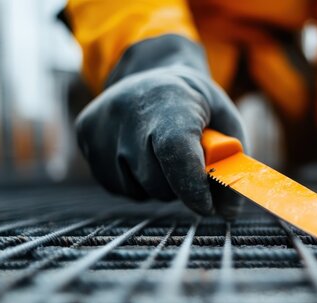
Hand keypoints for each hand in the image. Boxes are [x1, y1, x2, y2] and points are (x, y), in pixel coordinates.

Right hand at [76, 64, 244, 217]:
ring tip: (161, 153)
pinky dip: (134, 182)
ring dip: (156, 185)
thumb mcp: (226, 122)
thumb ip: (232, 166)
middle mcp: (127, 108)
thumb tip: (227, 213)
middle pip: (157, 180)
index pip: (175, 150)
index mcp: (169, 98)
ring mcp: (101, 122)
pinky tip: (139, 155)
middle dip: (180, 186)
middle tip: (188, 164)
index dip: (191, 186)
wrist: (152, 75)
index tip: (206, 207)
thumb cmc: (196, 105)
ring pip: (137, 189)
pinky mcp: (84, 135)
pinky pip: (116, 186)